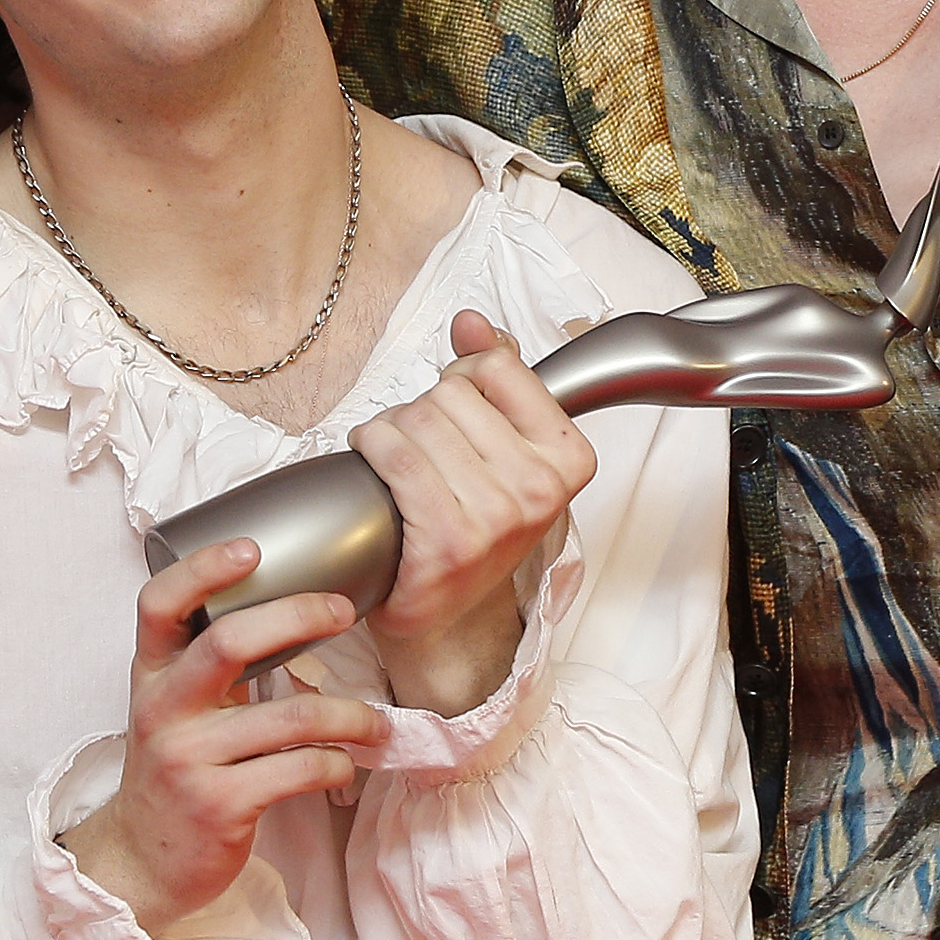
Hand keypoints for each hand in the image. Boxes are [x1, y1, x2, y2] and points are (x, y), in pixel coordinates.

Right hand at [61, 541, 382, 930]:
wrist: (142, 861)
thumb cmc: (175, 771)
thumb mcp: (174, 709)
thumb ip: (209, 664)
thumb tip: (289, 609)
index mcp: (151, 676)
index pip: (159, 605)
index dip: (202, 569)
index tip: (253, 547)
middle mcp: (163, 710)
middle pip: (229, 641)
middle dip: (298, 616)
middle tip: (343, 611)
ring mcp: (189, 759)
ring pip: (288, 717)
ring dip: (349, 716)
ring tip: (375, 723)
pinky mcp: (220, 806)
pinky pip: (299, 770)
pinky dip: (337, 763)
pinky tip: (347, 763)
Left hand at [348, 310, 596, 715]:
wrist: (442, 616)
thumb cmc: (469, 525)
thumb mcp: (502, 449)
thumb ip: (496, 377)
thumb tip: (472, 323)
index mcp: (569, 458)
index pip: (497, 368)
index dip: (463, 382)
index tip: (459, 416)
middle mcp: (539, 490)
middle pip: (449, 393)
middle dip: (421, 412)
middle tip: (421, 451)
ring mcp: (496, 519)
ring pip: (416, 420)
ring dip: (389, 432)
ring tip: (397, 465)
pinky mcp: (447, 543)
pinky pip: (395, 456)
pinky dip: (371, 449)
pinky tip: (372, 466)